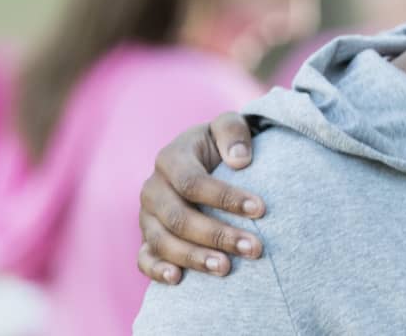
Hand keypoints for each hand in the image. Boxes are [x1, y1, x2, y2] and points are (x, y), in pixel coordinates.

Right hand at [137, 112, 261, 283]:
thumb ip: (233, 132)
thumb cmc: (220, 143)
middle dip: (217, 235)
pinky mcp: (148, 237)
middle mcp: (153, 189)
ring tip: (226, 268)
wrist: (204, 159)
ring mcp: (148, 216)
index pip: (194, 183)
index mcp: (170, 159)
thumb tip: (239, 160)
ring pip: (163, 242)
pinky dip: (157, 270)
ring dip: (195, 258)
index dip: (226, 198)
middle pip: (180, 218)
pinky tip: (178, 279)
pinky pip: (144, 258)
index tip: (261, 209)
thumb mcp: (228, 126)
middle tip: (254, 248)